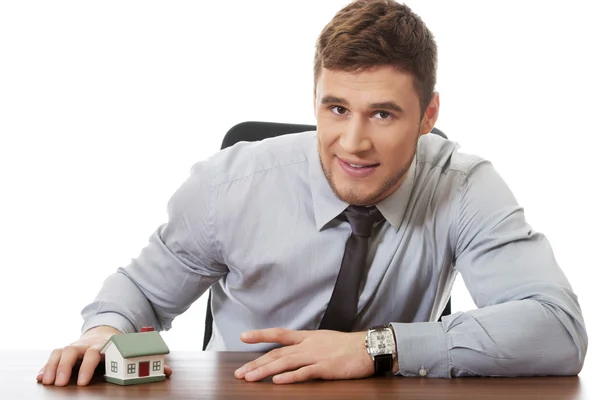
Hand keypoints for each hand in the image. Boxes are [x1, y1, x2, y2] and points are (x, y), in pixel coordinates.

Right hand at [36, 326, 172, 385]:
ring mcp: (75, 347)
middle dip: (69, 367)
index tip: (84, 382)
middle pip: (76, 352)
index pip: (97, 354)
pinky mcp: (64, 351)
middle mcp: (88, 345)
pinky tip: (42, 378)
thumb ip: (148, 362)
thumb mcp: (131, 353)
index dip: (90, 366)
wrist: (102, 334)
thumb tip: (168, 372)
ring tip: (50, 382)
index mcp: (106, 346)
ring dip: (55, 367)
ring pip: (61, 352)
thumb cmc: (118, 349)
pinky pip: (52, 355)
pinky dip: (46, 366)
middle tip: (64, 384)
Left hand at [234, 328, 372, 383]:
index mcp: (307, 337)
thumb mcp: (324, 340)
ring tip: (250, 378)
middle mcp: (307, 345)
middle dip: (256, 362)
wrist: (368, 347)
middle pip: (277, 353)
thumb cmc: (348, 346)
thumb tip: (294, 351)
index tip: (243, 336)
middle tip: (240, 372)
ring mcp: (315, 356)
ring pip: (285, 363)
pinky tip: (277, 382)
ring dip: (265, 370)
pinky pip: (304, 373)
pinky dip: (289, 377)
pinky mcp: (325, 368)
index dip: (260, 335)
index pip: (279, 334)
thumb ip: (308, 345)